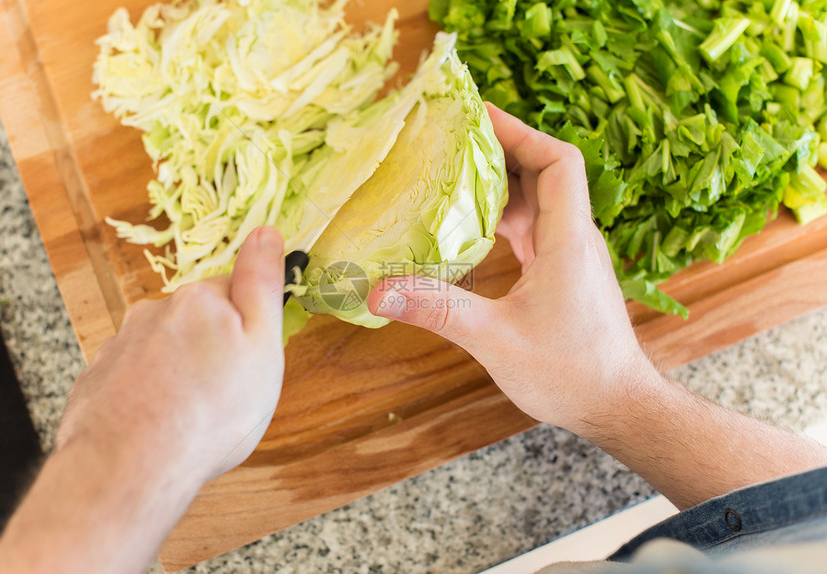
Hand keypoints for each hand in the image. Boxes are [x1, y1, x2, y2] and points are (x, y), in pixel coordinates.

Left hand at [57, 226, 285, 481]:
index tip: (250, 360)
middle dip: (211, 348)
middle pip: (195, 321)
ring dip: (178, 371)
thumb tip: (266, 231)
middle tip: (226, 394)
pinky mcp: (97, 379)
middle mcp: (153, 312)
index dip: (248, 327)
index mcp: (198, 299)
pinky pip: (134, 378)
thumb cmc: (210, 411)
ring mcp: (119, 346)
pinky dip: (148, 394)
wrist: (129, 467)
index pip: (233, 293)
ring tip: (191, 416)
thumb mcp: (261, 347)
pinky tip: (159, 425)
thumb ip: (261, 285)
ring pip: (163, 350)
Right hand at [367, 104, 655, 434]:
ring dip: (501, 182)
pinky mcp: (563, 273)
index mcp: (568, 240)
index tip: (479, 115)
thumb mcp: (496, 340)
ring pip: (537, 200)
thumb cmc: (571, 374)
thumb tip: (378, 291)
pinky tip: (470, 224)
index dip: (520, 131)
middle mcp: (574, 238)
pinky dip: (503, 216)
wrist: (616, 406)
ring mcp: (570, 255)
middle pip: (543, 172)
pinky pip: (533, 227)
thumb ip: (438, 310)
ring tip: (453, 171)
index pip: (557, 161)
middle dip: (501, 148)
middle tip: (451, 138)